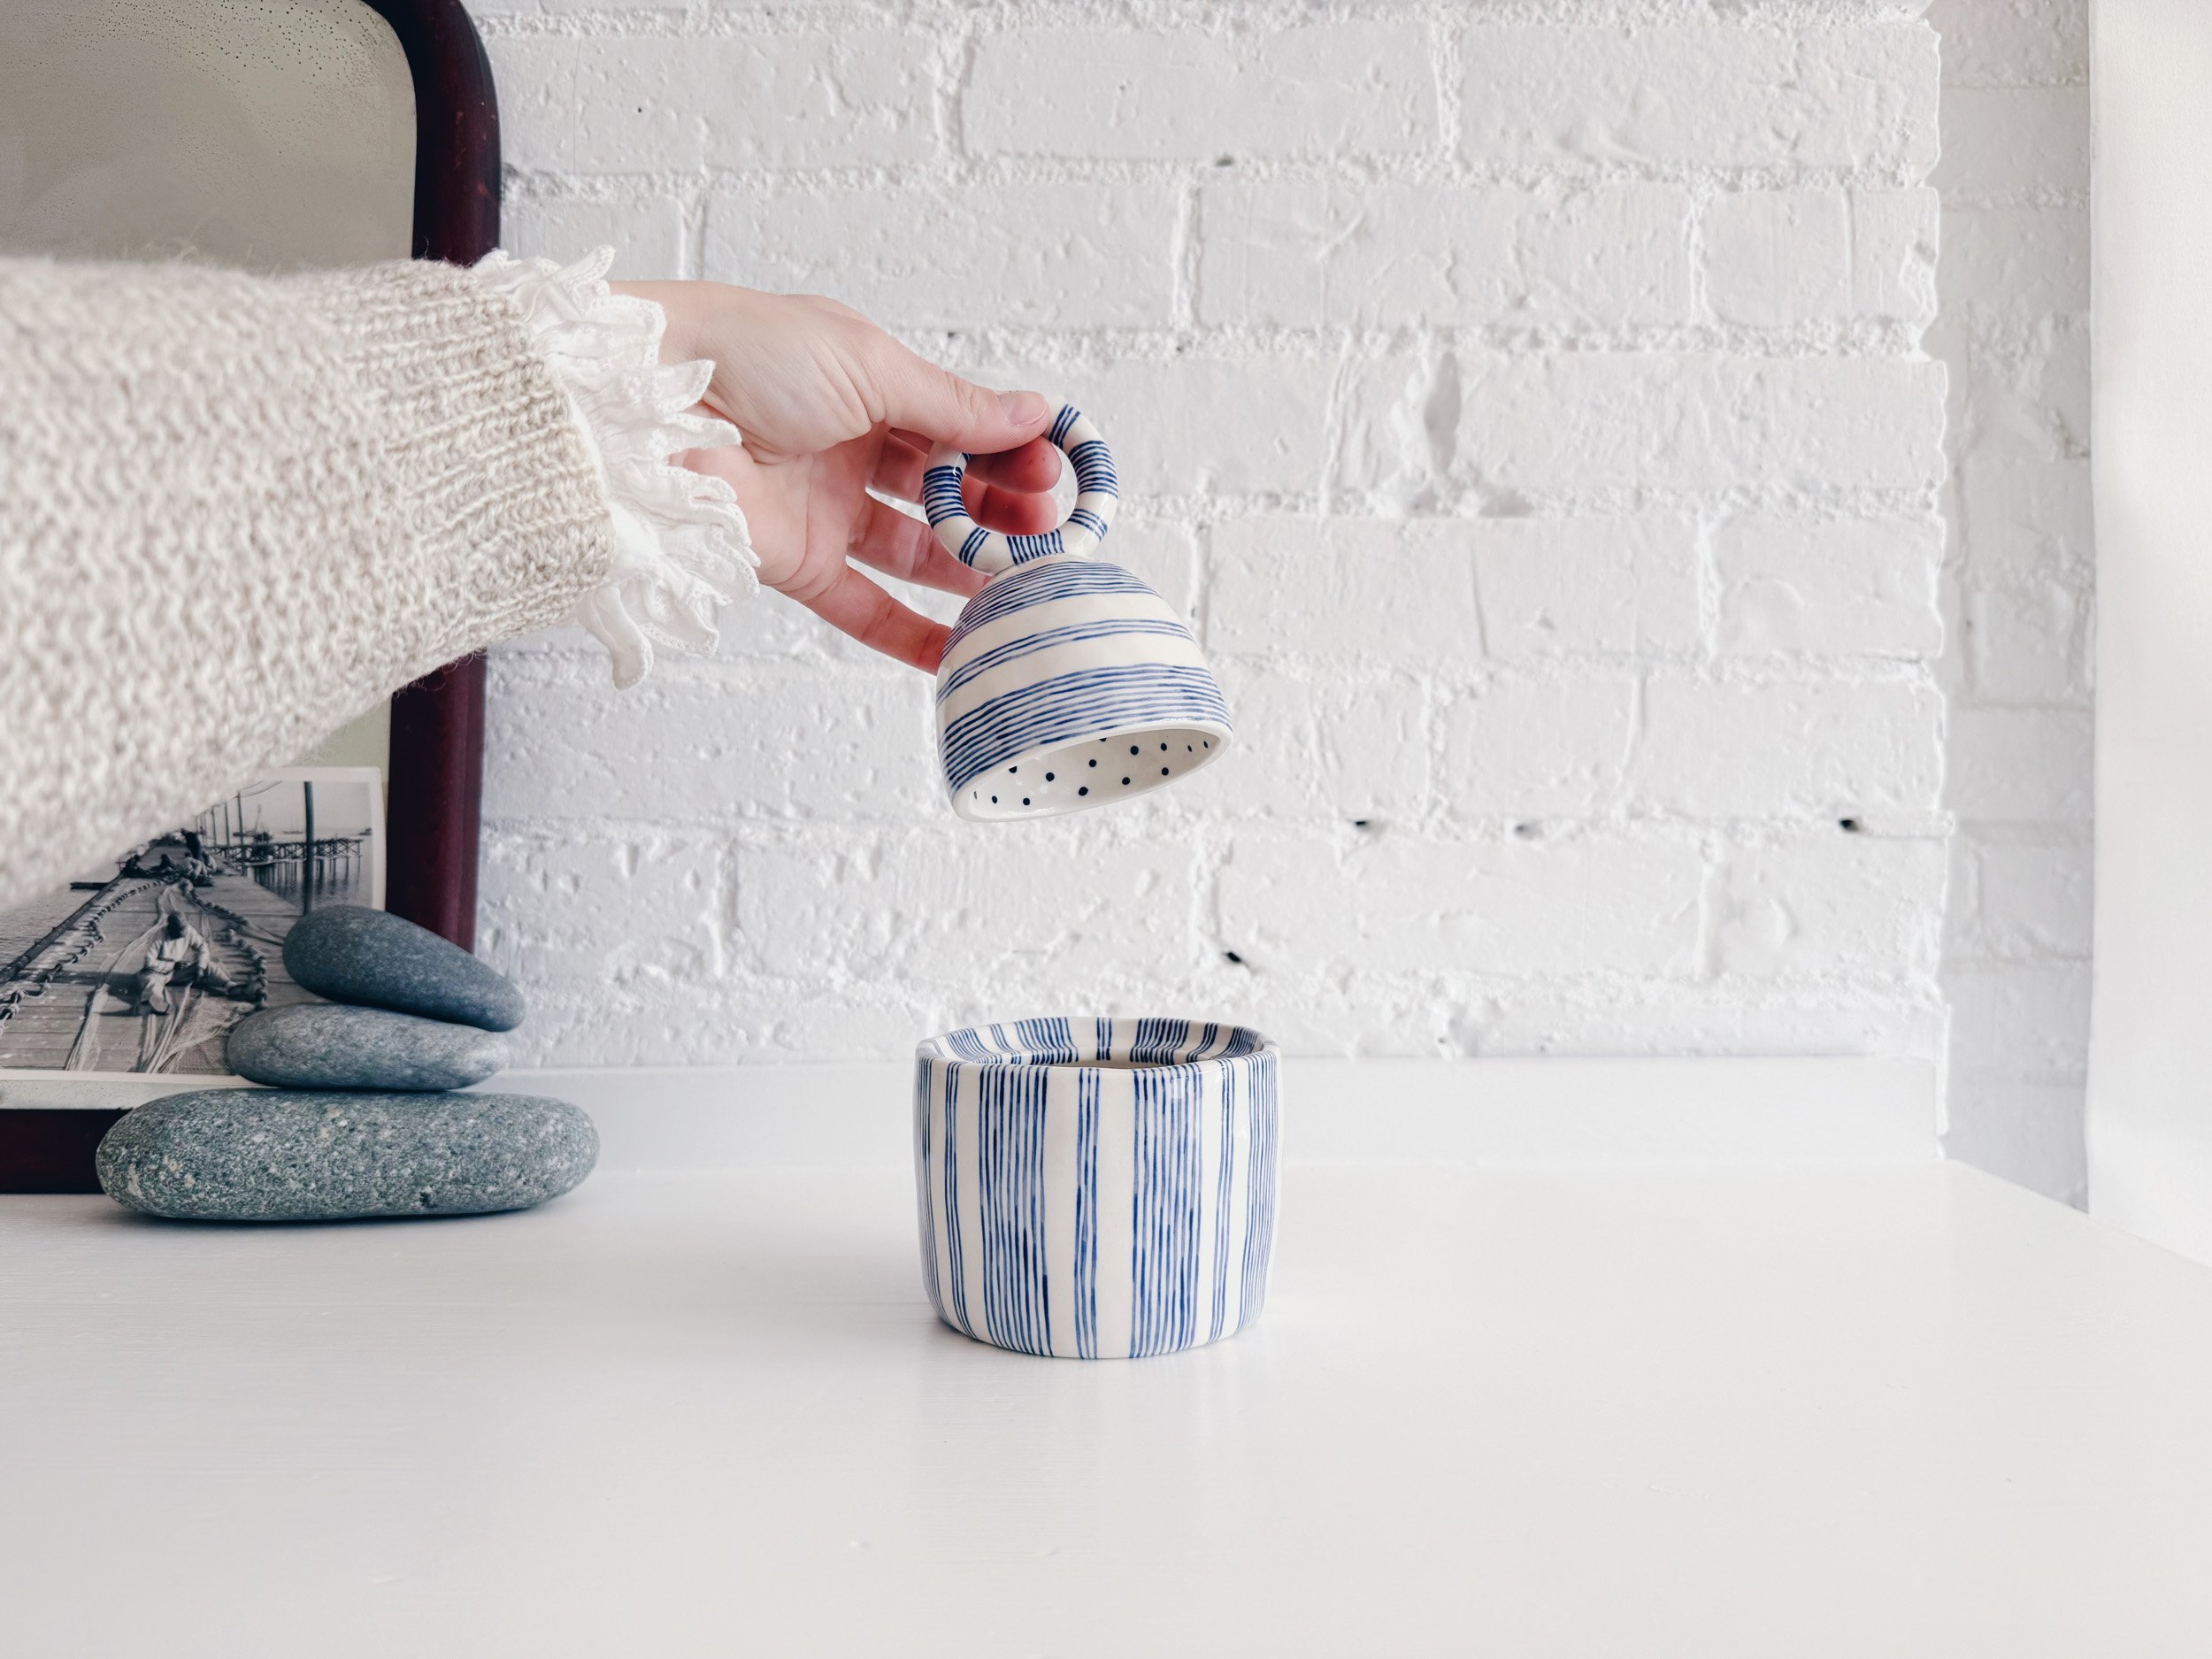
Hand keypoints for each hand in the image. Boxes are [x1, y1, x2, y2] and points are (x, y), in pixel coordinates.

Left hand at [612, 281, 1063, 669]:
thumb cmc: (744, 354)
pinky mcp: (795, 563)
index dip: (1011, 449)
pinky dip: (912, 635)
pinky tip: (964, 649)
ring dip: (973, 568)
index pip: (959, 423)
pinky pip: (864, 609)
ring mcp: (823, 506)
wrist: (645, 406)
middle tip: (1050, 531)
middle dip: (1002, 509)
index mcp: (866, 382)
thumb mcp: (869, 366)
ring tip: (1026, 586)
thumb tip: (1034, 413)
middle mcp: (848, 445)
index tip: (1059, 474)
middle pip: (945, 488)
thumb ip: (955, 405)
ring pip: (916, 549)